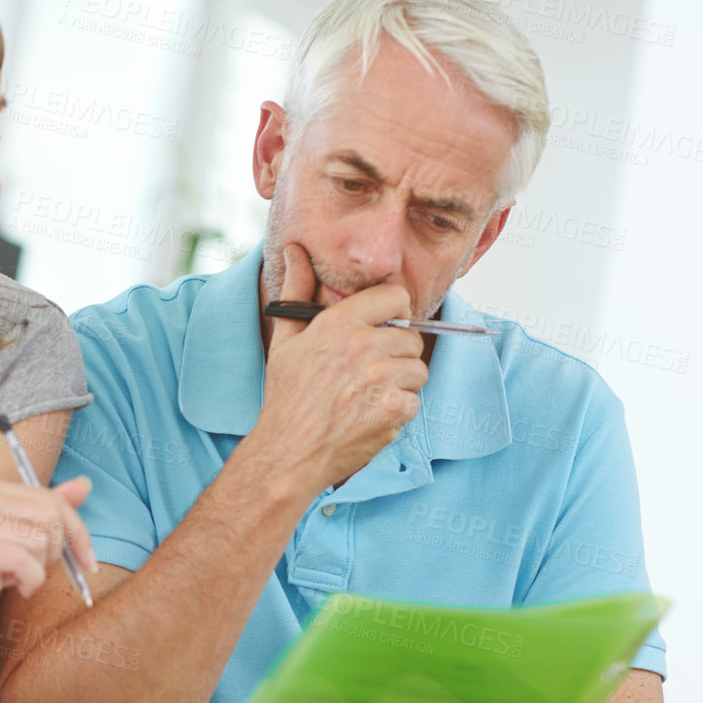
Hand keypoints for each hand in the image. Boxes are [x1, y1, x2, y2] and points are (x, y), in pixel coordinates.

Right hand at [0, 475, 96, 649]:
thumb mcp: (16, 543)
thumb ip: (46, 513)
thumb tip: (86, 484)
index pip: (53, 500)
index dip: (79, 533)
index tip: (87, 562)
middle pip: (51, 516)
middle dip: (58, 552)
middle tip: (37, 572)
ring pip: (40, 541)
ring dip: (40, 571)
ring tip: (20, 581)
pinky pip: (22, 560)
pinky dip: (30, 580)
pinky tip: (17, 588)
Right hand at [242, 242, 427, 492]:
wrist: (287, 453)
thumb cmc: (285, 398)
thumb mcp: (285, 341)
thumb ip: (297, 292)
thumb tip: (295, 249)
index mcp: (338, 324)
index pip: (395, 296)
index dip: (394, 313)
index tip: (385, 328)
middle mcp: (363, 347)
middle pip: (411, 337)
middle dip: (396, 356)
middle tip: (369, 375)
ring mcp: (381, 379)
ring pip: (417, 371)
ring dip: (400, 385)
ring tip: (368, 398)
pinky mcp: (393, 409)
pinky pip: (415, 402)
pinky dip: (397, 413)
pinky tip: (369, 417)